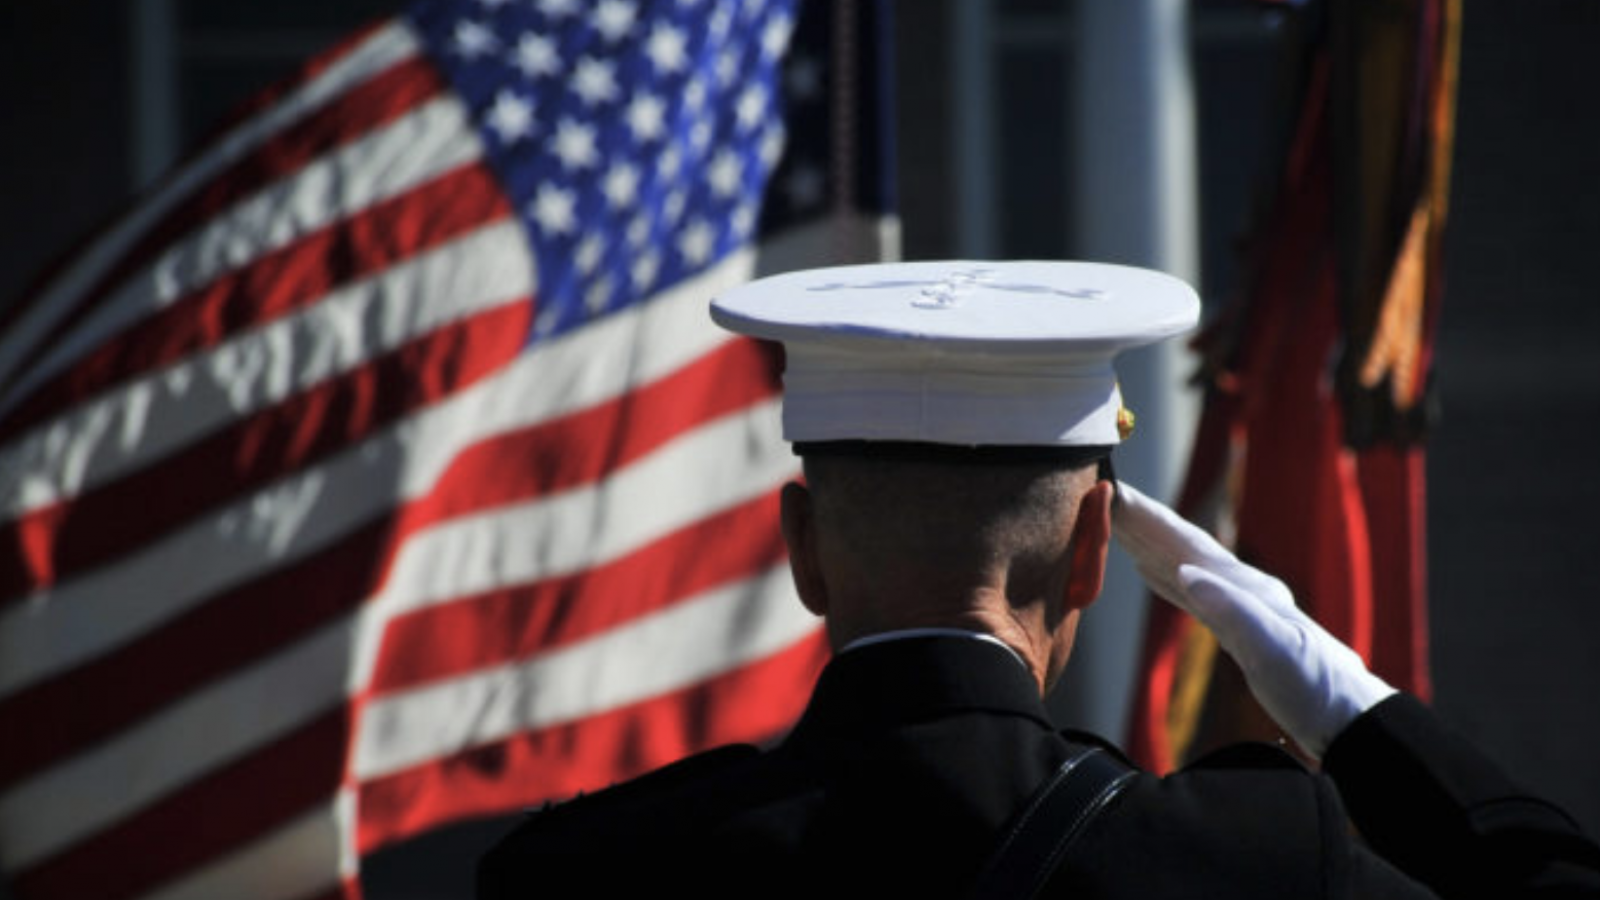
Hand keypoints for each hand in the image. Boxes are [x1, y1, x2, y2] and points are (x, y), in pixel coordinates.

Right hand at [1112, 483, 1394, 757]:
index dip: (1150, 519)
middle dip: (1141, 522)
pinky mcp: (1236, 631)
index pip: (1187, 544)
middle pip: (1181, 547)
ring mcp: (1239, 608)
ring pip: (1182, 565)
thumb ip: (1230, 609)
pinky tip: (1150, 573)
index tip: (1115, 493)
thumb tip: (1185, 572)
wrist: (1346, 716)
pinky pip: (1189, 594)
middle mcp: (1240, 589)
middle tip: (1100, 497)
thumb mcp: (1272, 648)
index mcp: (1245, 587)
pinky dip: (1164, 578)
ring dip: (1148, 545)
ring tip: (1116, 526)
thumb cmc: (1314, 684)